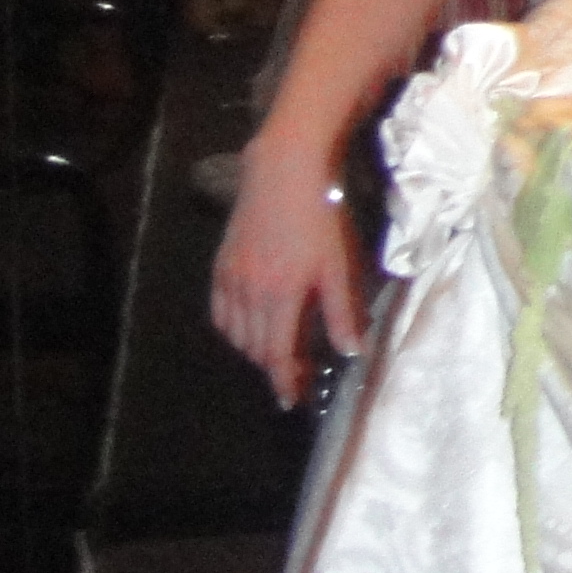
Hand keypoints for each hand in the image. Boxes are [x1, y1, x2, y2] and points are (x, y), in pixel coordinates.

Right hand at [210, 132, 363, 407]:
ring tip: (276, 349)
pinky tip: (248, 325)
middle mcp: (249, 293)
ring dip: (254, 348)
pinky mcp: (221, 264)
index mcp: (282, 296)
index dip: (284, 381)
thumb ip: (343, 311)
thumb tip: (351, 351)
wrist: (285, 172)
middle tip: (295, 370)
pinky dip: (233, 327)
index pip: (277, 355)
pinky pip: (220, 311)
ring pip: (235, 333)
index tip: (291, 400)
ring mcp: (230, 278)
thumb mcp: (340, 264)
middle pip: (255, 348)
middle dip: (273, 365)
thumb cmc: (322, 215)